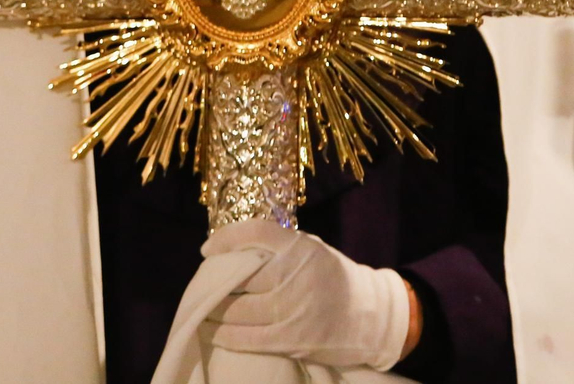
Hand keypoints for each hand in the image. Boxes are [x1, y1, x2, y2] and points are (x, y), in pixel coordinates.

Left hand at [201, 220, 413, 368]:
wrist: (370, 316)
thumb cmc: (333, 278)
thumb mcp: (312, 250)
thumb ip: (279, 248)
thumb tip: (233, 250)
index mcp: (300, 247)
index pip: (254, 233)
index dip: (225, 239)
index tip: (207, 250)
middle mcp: (294, 275)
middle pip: (240, 277)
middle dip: (215, 283)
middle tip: (203, 286)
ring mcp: (292, 309)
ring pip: (238, 311)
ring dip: (214, 312)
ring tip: (203, 310)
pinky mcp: (291, 339)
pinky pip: (248, 339)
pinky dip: (226, 336)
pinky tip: (215, 332)